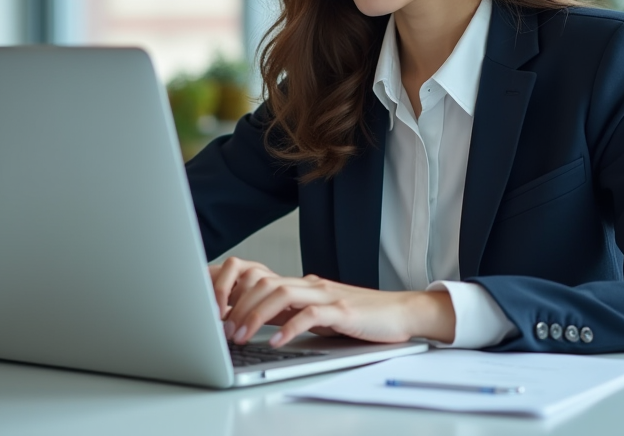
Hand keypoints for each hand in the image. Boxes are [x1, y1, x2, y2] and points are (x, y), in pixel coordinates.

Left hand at [210, 260, 455, 347]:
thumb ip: (296, 314)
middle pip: (266, 284)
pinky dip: (290, 328)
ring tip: (242, 335)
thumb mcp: (322, 315)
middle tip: (225, 331)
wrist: (402, 312)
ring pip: (283, 293)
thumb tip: (263, 323)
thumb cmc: (363, 317)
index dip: (238, 297)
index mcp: (306, 286)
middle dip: (240, 307)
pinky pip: (310, 315)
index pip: (264, 282)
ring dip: (257, 315)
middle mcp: (313, 286)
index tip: (220, 318)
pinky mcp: (343, 311)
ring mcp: (328, 296)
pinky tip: (278, 342)